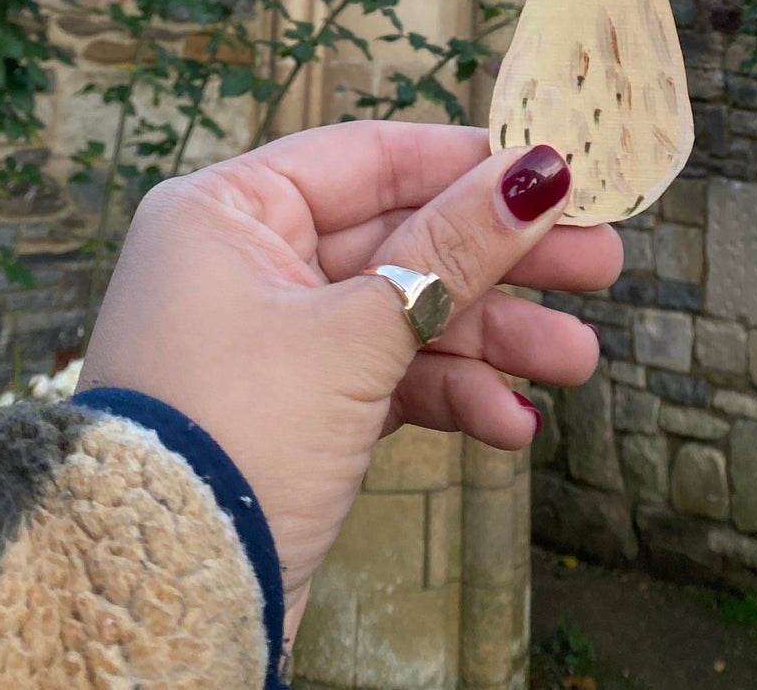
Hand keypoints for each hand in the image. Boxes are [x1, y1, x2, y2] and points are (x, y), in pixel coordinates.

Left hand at [78, 121, 620, 630]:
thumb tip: (539, 171)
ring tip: (575, 364)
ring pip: (406, 315)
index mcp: (228, 211)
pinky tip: (512, 425)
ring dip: (492, 342)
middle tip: (600, 263)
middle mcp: (245, 262)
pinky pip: (387, 379)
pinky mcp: (295, 410)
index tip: (556, 173)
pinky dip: (448, 396)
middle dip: (502, 263)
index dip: (469, 166)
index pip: (369, 158)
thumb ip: (452, 249)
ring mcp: (272, 340)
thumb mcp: (353, 334)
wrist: (156, 598)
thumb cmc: (230, 435)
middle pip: (402, 239)